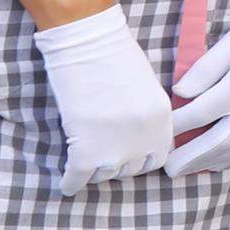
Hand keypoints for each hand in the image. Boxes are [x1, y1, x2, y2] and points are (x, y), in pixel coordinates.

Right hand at [35, 7, 176, 193]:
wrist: (88, 44)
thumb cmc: (114, 56)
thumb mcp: (146, 89)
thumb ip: (145, 116)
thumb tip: (135, 138)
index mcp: (163, 121)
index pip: (157, 159)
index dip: (139, 159)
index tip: (126, 156)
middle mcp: (145, 139)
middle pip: (130, 169)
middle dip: (116, 165)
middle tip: (101, 156)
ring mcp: (116, 147)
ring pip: (105, 175)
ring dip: (95, 172)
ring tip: (84, 164)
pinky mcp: (86, 150)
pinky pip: (79, 178)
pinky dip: (71, 183)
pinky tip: (67, 185)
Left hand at [168, 0, 229, 174]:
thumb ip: (207, 67)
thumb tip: (180, 93)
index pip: (201, 113)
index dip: (177, 125)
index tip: (159, 132)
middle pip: (218, 141)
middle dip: (191, 157)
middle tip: (168, 169)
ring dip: (211, 163)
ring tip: (189, 170)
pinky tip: (220, 161)